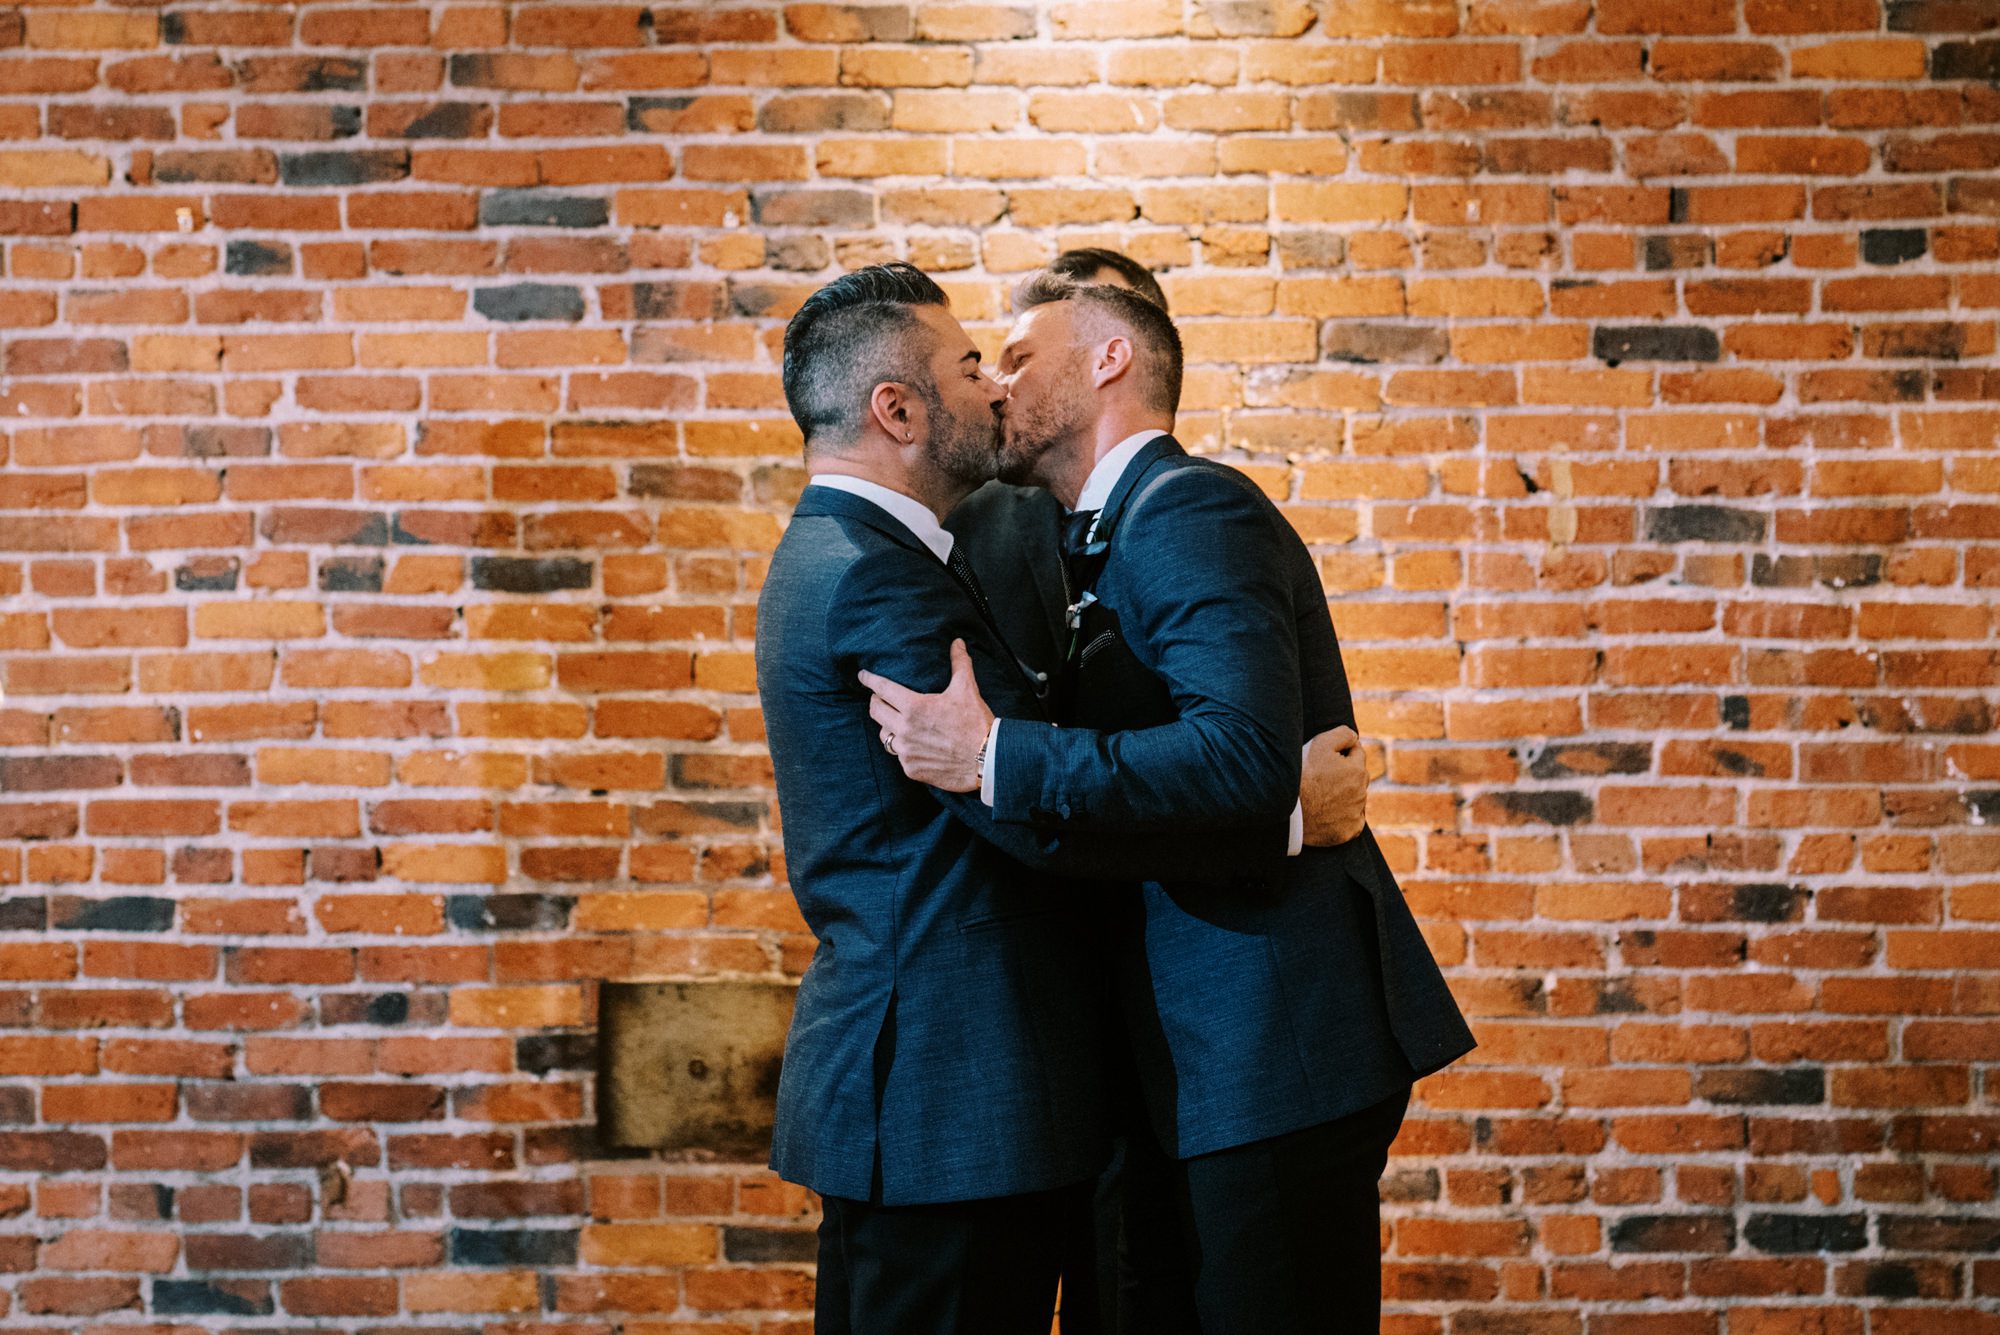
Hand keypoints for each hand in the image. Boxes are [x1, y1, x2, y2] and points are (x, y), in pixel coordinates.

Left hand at [858, 639, 993, 793]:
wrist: (987, 760)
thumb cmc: (976, 723)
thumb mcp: (967, 689)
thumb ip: (959, 663)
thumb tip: (957, 642)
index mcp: (914, 707)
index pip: (882, 689)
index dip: (869, 680)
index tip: (862, 676)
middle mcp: (905, 730)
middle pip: (876, 711)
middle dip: (876, 701)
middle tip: (880, 697)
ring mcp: (906, 752)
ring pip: (884, 735)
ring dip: (888, 726)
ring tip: (896, 721)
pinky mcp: (911, 768)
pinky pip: (898, 756)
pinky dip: (903, 748)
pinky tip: (913, 744)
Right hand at [1301, 725, 1367, 845]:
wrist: (1287, 811)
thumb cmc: (1302, 776)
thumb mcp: (1319, 744)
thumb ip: (1342, 734)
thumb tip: (1354, 737)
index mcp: (1357, 771)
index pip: (1356, 752)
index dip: (1340, 752)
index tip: (1324, 758)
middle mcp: (1361, 793)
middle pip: (1357, 776)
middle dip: (1344, 773)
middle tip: (1320, 776)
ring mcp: (1356, 815)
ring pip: (1354, 798)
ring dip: (1343, 794)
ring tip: (1319, 795)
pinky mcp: (1348, 832)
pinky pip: (1352, 821)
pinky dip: (1343, 817)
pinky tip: (1326, 813)